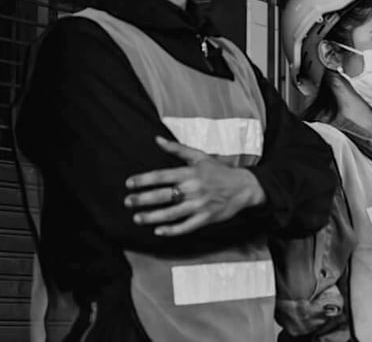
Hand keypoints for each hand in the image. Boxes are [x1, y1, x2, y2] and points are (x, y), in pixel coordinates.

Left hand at [124, 137, 265, 235]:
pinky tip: (158, 231)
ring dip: (152, 217)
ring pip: (171, 213)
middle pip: (163, 196)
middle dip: (142, 199)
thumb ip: (177, 149)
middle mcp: (193, 189)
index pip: (161, 176)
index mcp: (190, 173)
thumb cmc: (219, 171)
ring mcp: (199, 205)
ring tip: (137, 218)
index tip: (129, 184)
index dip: (143, 180)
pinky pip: (185, 227)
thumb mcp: (200, 156)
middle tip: (128, 202)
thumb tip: (157, 140)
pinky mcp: (205, 218)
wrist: (243, 187)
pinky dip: (171, 230)